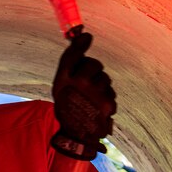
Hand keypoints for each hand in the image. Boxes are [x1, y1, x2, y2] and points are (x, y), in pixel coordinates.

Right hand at [51, 32, 116, 159]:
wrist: (76, 136)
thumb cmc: (68, 109)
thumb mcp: (61, 87)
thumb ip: (70, 64)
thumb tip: (84, 35)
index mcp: (63, 80)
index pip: (73, 55)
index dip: (80, 43)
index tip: (86, 36)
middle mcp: (78, 84)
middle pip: (94, 64)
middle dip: (93, 71)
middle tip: (86, 84)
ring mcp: (94, 93)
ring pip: (105, 79)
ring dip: (100, 86)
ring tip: (91, 100)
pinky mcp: (108, 102)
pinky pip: (111, 92)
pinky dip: (106, 98)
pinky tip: (97, 108)